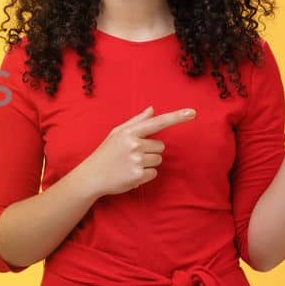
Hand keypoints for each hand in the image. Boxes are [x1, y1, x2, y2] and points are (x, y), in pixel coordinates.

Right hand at [70, 105, 196, 198]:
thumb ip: (136, 121)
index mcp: (129, 132)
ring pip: (158, 160)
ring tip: (130, 165)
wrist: (91, 176)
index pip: (157, 122)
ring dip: (148, 164)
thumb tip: (152, 109)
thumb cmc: (105, 153)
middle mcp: (134, 145)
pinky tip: (131, 174)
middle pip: (161, 146)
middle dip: (150, 151)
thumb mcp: (116, 134)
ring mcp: (137, 161)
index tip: (192, 112)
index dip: (176, 117)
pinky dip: (145, 175)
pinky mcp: (138, 175)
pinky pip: (154, 173)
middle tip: (132, 156)